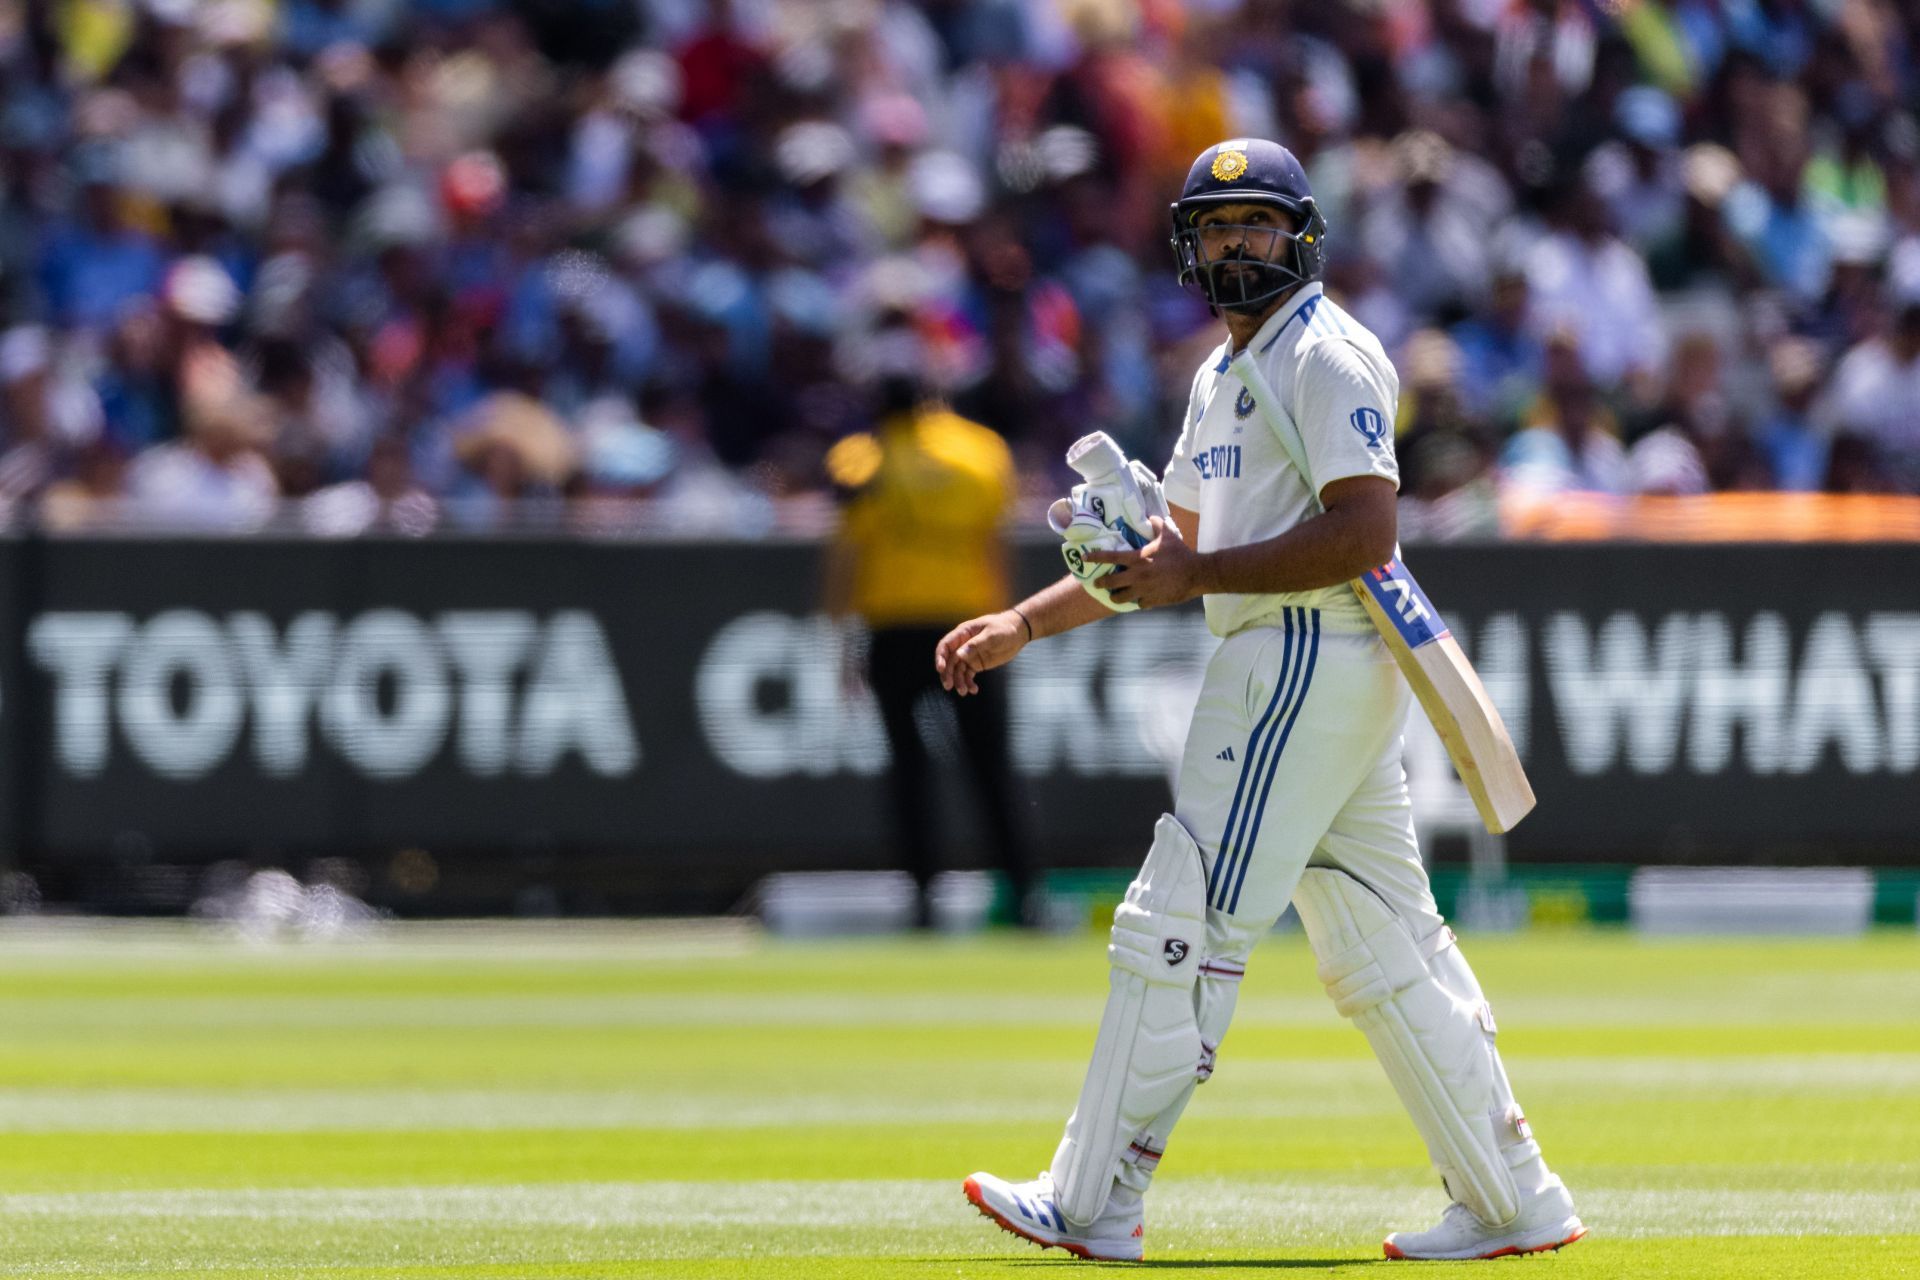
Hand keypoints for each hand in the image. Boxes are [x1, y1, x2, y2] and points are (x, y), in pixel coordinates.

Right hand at [934, 610, 1027, 695]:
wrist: (1017, 633)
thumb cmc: (1003, 628)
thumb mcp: (991, 635)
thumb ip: (976, 644)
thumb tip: (959, 654)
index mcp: (963, 633)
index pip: (946, 645)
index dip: (940, 657)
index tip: (941, 669)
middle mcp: (962, 645)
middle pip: (949, 661)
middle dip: (947, 674)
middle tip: (949, 686)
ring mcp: (969, 655)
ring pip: (957, 671)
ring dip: (958, 681)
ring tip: (964, 692)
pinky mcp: (976, 664)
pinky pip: (968, 675)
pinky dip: (968, 683)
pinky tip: (973, 690)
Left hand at [1082, 516, 1204, 609]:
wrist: (1196, 574)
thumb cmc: (1180, 554)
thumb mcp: (1168, 535)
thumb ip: (1156, 525)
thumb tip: (1150, 516)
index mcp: (1138, 559)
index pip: (1110, 557)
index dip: (1095, 557)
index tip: (1084, 558)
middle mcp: (1137, 576)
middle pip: (1110, 582)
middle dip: (1101, 583)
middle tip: (1098, 583)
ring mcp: (1143, 590)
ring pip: (1121, 598)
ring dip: (1116, 596)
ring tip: (1115, 595)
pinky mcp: (1152, 601)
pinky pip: (1138, 604)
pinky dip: (1137, 601)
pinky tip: (1139, 599)